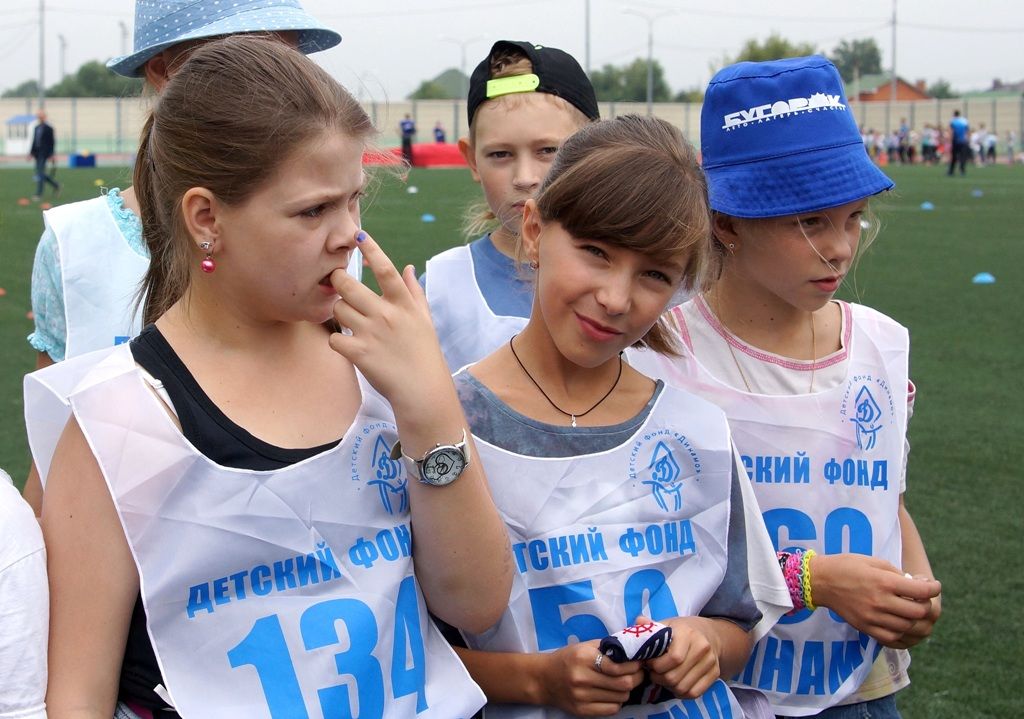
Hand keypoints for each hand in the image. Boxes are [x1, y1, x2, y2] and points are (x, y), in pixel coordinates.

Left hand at [328, 231, 446, 407]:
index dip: (372, 250)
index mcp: (403, 304)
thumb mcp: (425, 320)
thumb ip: (414, 292)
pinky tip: (347, 345)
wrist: (422, 390)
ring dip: (338, 312)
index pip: (386, 270)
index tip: (360, 236)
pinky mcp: (359, 353)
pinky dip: (336, 340)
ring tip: (349, 320)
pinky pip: (334, 337)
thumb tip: (408, 268)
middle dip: (338, 280)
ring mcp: (371, 333)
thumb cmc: (424, 354)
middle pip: (348, 285)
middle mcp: (386, 315)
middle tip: (338, 283)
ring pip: (338, 309)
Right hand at [538, 640, 642, 716]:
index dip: (634, 665)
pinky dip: (617, 701)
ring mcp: (582, 697)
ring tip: (624, 682)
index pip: (618, 667)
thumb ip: (608, 647)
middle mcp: (582, 678)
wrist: (544, 678)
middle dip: (636, 678)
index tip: (640, 662)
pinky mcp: (582, 710)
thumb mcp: (585, 646)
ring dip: (627, 690)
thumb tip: (634, 648)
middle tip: (639, 673)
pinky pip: (611, 709)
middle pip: (623, 684)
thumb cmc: (568, 658)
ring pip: (620, 698)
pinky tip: (613, 693)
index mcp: (584, 658)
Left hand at [641, 616, 721, 699]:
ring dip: (668, 687)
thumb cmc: (681, 630)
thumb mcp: (666, 625)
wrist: (709, 634)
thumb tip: (639, 621)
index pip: (674, 658)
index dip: (657, 665)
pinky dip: (681, 693)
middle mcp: (703, 648)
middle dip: (659, 678)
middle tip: (653, 672)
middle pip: (675, 676)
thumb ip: (650, 626)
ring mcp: (711, 662)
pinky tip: (675, 684)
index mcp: (688, 633)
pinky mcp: (715, 674)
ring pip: (683, 688)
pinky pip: (694, 693)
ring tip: (663, 677)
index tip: (649, 662)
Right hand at [810, 554, 940, 645]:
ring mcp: (873, 618)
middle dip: (926, 604)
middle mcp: (880, 602)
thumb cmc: (848, 566)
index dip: (933, 588)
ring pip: (908, 627)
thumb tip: (917, 585)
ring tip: (913, 611)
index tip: (934, 586)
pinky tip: (903, 624)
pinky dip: (903, 633)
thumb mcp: (874, 561)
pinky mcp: (866, 628)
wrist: (820, 581)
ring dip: (916, 620)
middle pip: (918, 612)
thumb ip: (897, 574)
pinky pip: (893, 638)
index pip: (921, 591)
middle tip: (922, 598)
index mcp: (884, 582)